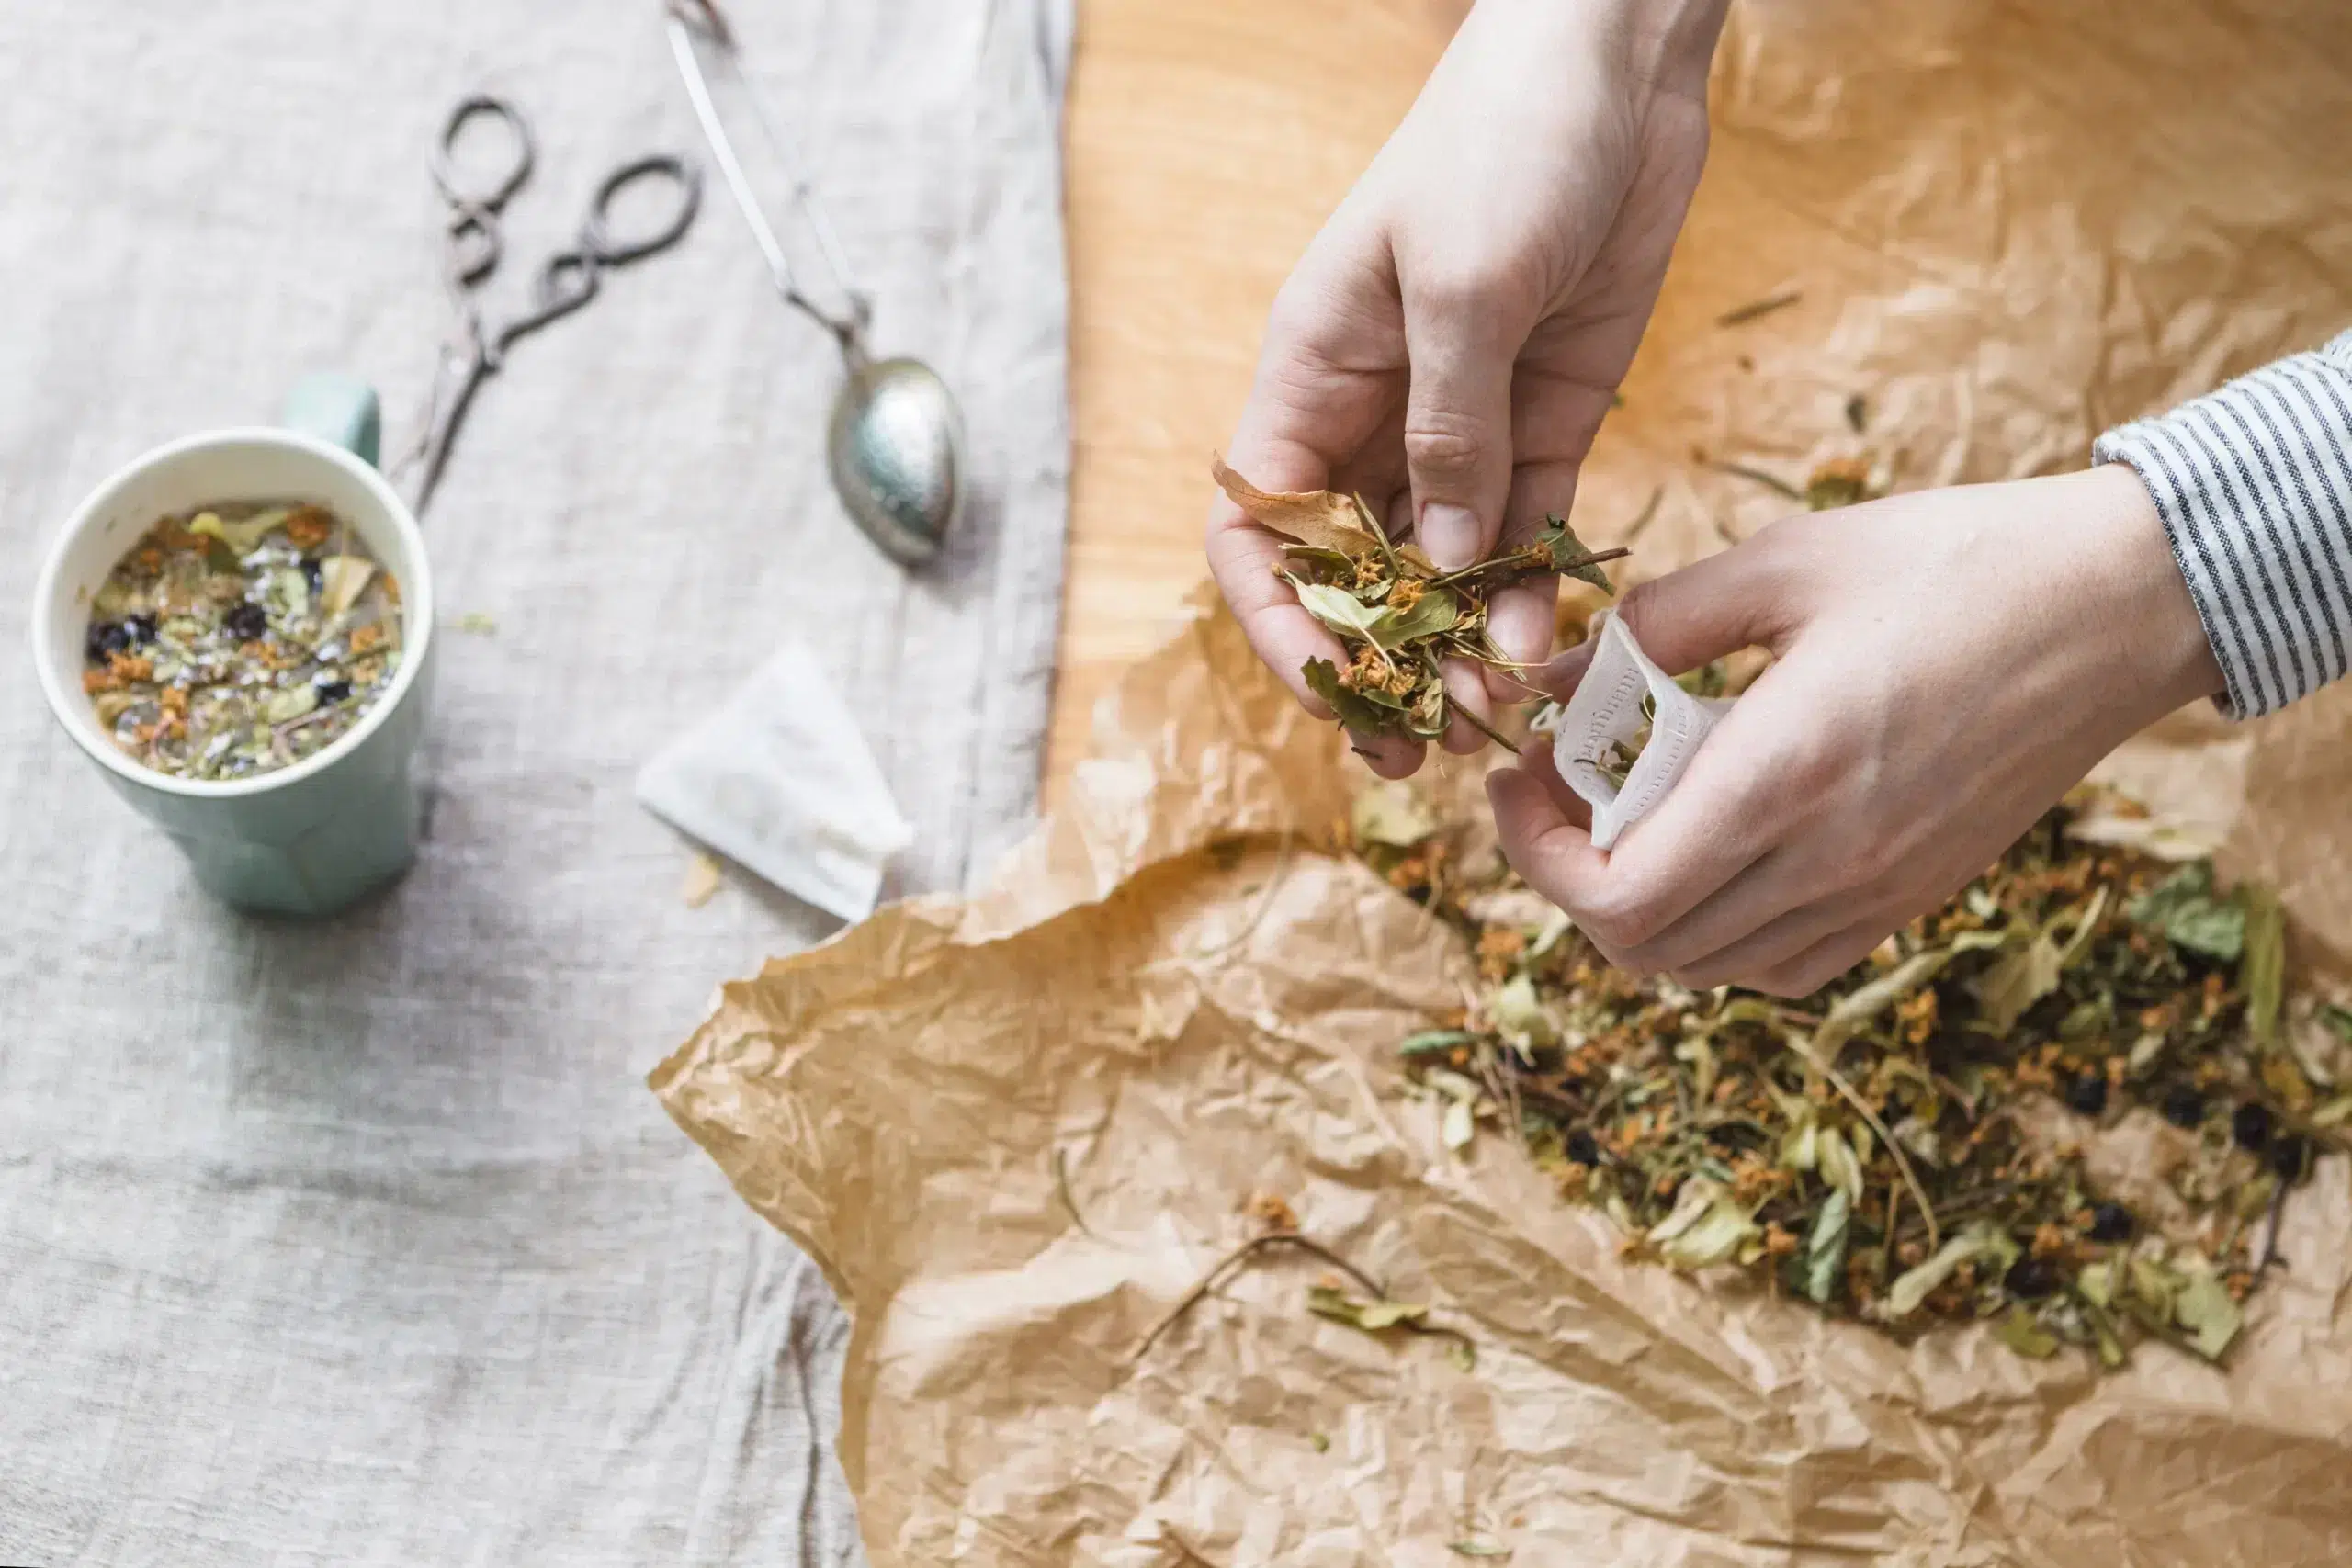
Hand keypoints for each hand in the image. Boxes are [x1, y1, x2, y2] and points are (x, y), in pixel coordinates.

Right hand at [1205, 0, 1727, 777]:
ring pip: (1439, 570)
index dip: (1278, 617)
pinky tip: (1548, 645)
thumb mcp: (1462, 282)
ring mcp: (1463, 424)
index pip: (1257, 526)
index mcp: (1313, 376)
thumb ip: (1449, 430)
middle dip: (1378, 662)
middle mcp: (1375, 413)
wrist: (1617, 63)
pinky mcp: (1548, 419)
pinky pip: (1525, 532)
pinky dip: (1530, 595)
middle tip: (1418, 748)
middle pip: (1350, 569)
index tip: (1334, 686)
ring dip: (1459, 648)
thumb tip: (1442, 564)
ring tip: (1494, 717)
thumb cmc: (1505, 140)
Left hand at [1489, 465, 2226, 996]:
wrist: (2122, 603)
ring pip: (1707, 968)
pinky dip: (1716, 934)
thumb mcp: (1788, 559)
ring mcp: (1878, 893)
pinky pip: (1781, 967)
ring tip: (1621, 818)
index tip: (1516, 780)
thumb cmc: (1955, 561)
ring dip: (1637, 909)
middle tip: (1552, 796)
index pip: (1617, 896)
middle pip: (1645, 948)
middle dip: (1568, 879)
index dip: (1535, 855)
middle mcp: (1830, 859)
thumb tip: (1554, 676)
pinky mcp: (1913, 900)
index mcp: (1786, 773)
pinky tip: (1707, 852)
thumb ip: (1659, 623)